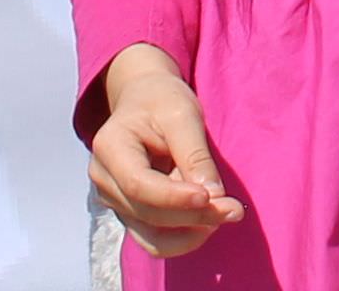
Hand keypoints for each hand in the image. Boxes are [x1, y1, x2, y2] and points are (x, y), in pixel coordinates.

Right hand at [90, 46, 241, 258]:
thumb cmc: (162, 100)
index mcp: (109, 147)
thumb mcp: (183, 114)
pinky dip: (183, 236)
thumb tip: (214, 197)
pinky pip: (154, 239)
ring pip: (151, 236)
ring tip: (226, 214)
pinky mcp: (129, 213)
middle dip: (194, 215)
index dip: (175, 197)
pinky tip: (210, 221)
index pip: (139, 185)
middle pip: (148, 212)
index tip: (212, 197)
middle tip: (235, 209)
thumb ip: (195, 155)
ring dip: (191, 232)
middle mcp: (104, 180)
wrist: (145, 99)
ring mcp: (113, 200)